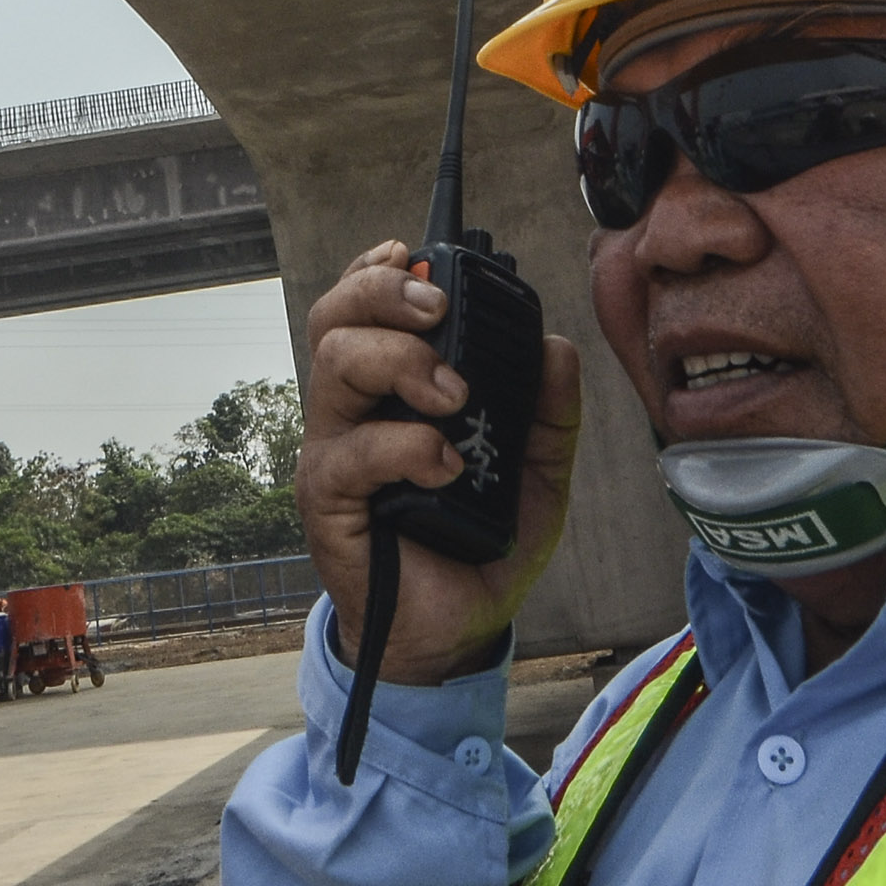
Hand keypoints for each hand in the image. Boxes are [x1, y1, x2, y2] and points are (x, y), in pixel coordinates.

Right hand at [297, 240, 582, 683]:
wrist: (454, 631)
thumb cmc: (481, 545)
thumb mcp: (537, 474)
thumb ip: (549, 412)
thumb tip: (556, 347)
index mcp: (391, 391)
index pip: (363, 308)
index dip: (377, 271)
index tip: (413, 254)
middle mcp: (354, 411)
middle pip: (335, 318)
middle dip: (383, 294)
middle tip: (439, 312)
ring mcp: (335, 453)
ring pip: (333, 365)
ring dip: (398, 360)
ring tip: (453, 394)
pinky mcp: (329, 502)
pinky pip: (352, 453)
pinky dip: (405, 447)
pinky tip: (446, 465)